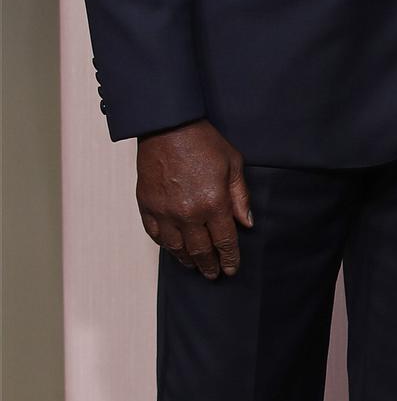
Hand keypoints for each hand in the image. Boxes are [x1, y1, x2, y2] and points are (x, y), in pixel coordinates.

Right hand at [136, 121, 251, 279]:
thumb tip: (246, 223)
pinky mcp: (147, 205)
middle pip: (200, 250)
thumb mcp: (233, 164)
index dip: (229, 258)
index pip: (224, 241)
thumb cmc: (203, 142)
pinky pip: (155, 235)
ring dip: (187, 260)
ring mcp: (164, 211)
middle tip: (213, 274)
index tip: (232, 269)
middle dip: (209, 266)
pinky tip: (173, 249)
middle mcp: (188, 213)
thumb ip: (240, 197)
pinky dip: (166, 246)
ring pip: (176, 248)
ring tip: (195, 266)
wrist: (167, 126)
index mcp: (213, 203)